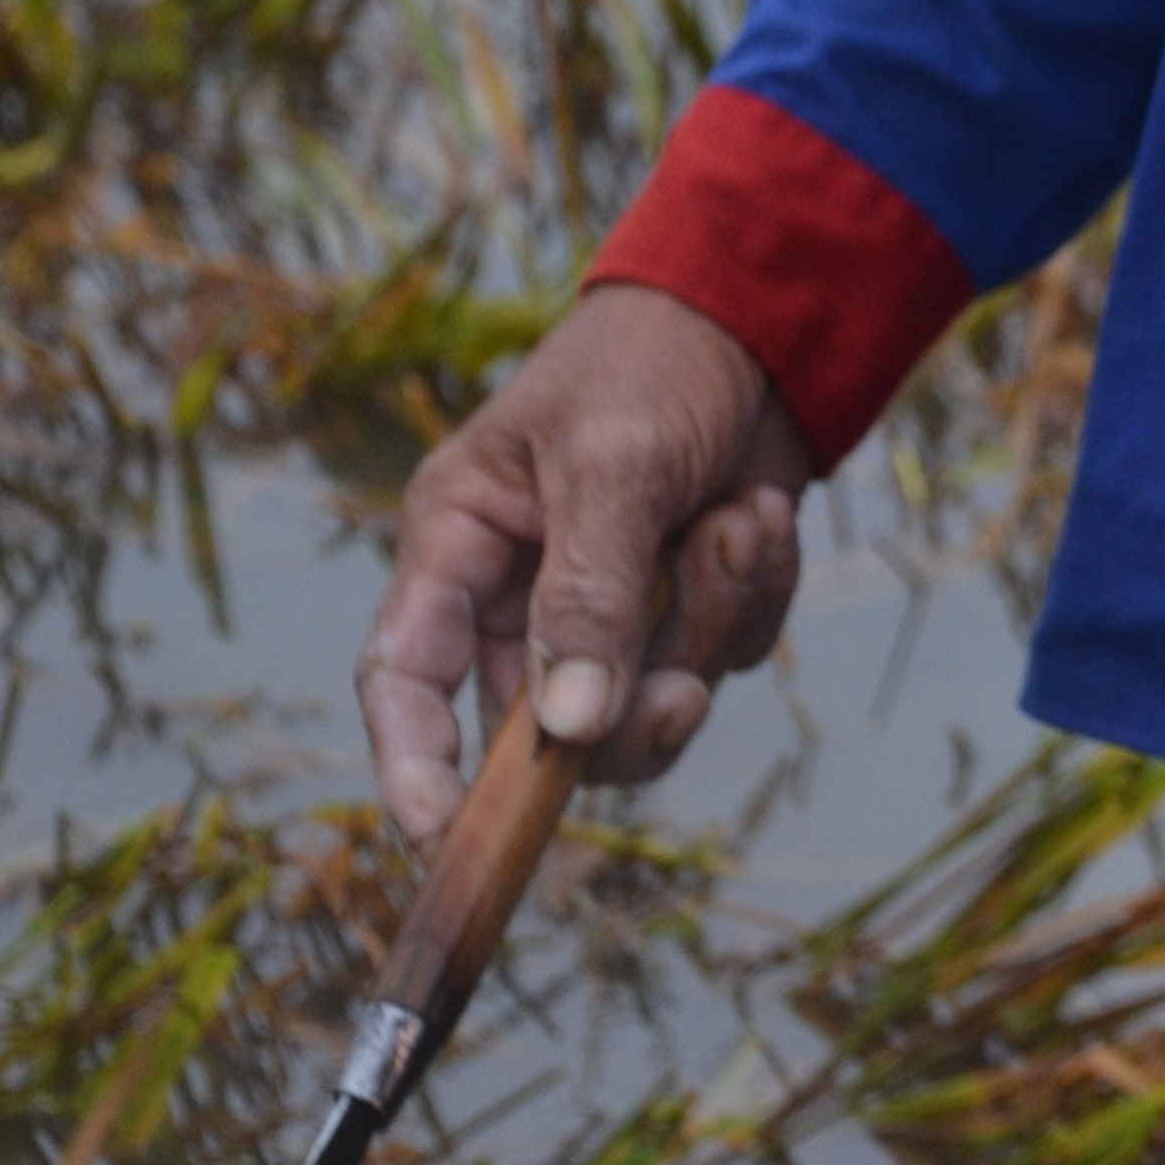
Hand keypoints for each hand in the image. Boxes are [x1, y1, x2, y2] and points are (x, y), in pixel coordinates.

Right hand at [359, 283, 813, 846]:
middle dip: (628, 711)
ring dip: (710, 621)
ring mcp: (608, 610)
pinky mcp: (684, 609)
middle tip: (683, 689)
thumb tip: (567, 727)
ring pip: (651, 703)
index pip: (405, 680)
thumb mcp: (612, 466)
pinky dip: (755, 596)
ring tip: (738, 521)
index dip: (413, 768)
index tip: (441, 838)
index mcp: (460, 545)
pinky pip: (724, 657)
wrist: (759, 326)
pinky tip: (759, 515)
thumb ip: (587, 594)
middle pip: (549, 731)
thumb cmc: (652, 368)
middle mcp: (521, 594)